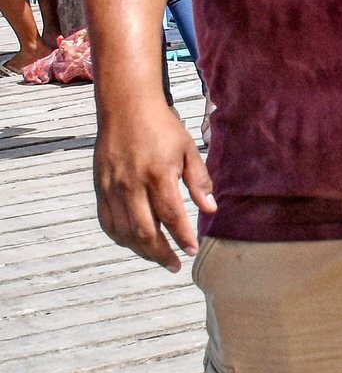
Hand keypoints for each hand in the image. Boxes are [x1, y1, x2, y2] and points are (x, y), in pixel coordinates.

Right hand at [94, 94, 215, 269]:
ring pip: (124, 231)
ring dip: (141, 249)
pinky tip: (134, 243)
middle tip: (176, 264)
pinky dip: (120, 237)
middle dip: (161, 252)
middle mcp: (131, 184)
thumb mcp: (188, 149)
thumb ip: (199, 180)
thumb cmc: (162, 127)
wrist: (126, 108)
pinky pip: (107, 221)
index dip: (181, 236)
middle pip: (144, 230)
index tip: (192, 250)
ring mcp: (112, 188)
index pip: (170, 214)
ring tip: (159, 258)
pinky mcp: (99, 187)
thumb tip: (211, 209)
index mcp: (157, 174)